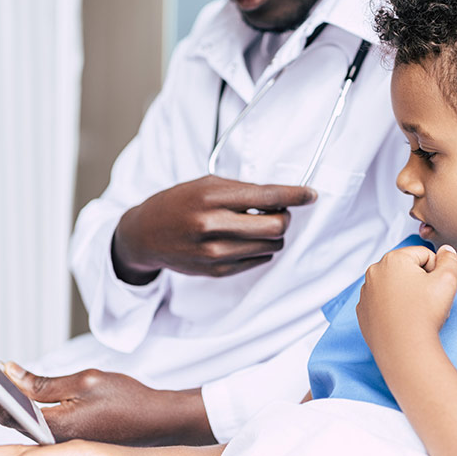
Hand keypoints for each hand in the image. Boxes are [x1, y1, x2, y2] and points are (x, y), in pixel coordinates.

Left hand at [0, 363, 215, 445]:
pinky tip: (23, 391)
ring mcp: (61, 440)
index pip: (8, 410)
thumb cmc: (127, 398)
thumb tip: (9, 372)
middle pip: (11, 417)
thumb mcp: (85, 380)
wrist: (157, 420)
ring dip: (8, 400)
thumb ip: (44, 381)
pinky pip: (39, 422)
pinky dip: (26, 406)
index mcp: (55, 427)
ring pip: (24, 420)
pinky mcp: (69, 437)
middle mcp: (54, 439)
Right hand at [112, 175, 317, 282]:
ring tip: (256, 224)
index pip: (267, 196)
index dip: (295, 194)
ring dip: (273, 233)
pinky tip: (245, 239)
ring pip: (271, 245)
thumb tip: (282, 199)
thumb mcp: (206, 184)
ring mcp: (215, 252)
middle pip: (275, 225)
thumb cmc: (179, 203)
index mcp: (212, 197)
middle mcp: (213, 225)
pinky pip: (259, 260)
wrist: (145, 234)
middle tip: (278, 210)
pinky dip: (261, 248)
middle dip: (284, 217)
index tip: (311, 194)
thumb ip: (243, 191)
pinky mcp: (217, 270)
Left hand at [356, 244, 456, 363]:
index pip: (424, 255)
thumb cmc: (424, 314)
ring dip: (406, 293)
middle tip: (427, 301)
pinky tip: (402, 319)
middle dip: (420, 281)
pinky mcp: (363, 310)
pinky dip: (392, 307)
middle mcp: (374, 272)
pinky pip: (382, 302)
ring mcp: (366, 292)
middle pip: (407, 269)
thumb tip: (445, 250)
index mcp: (393, 259)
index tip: (435, 289)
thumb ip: (450, 259)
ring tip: (414, 311)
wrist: (405, 349)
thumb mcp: (448, 280)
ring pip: (394, 285)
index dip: (436, 271)